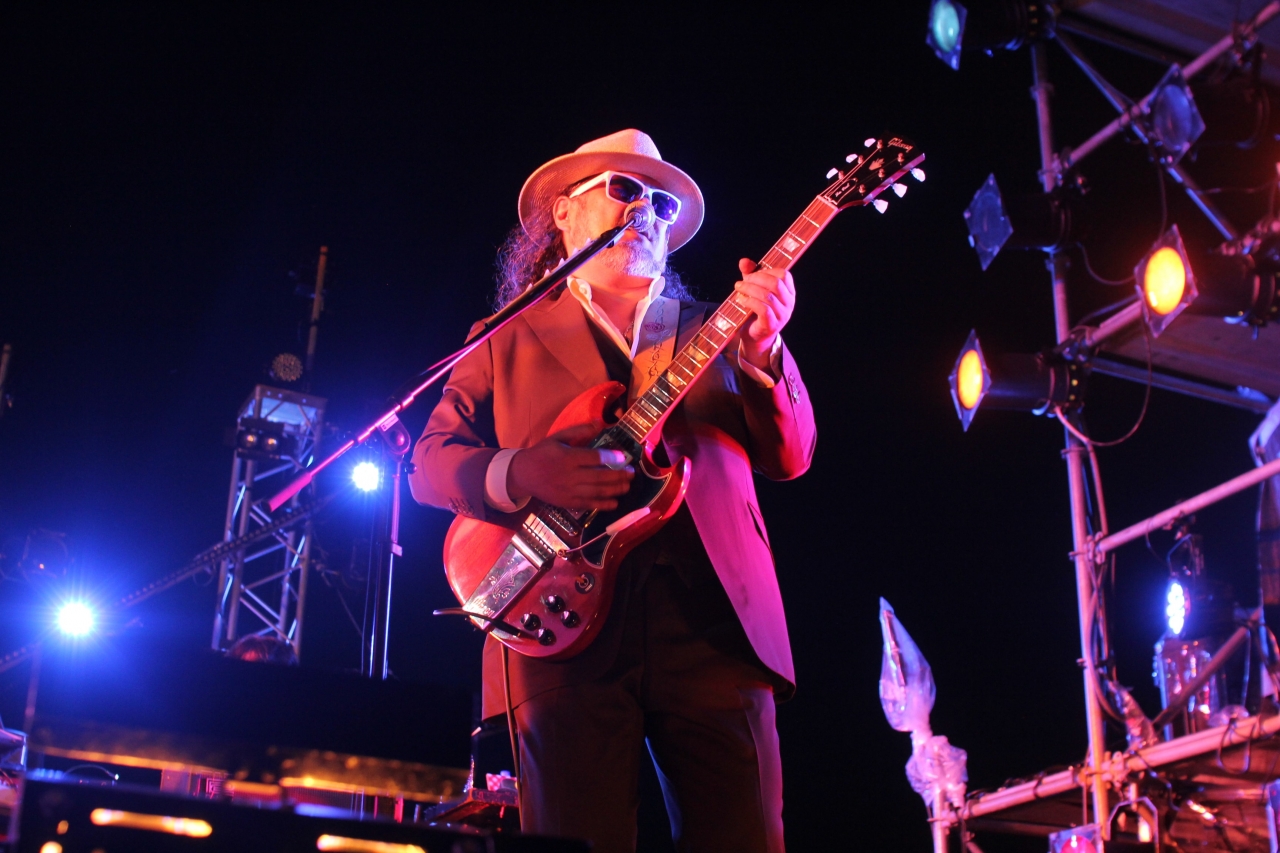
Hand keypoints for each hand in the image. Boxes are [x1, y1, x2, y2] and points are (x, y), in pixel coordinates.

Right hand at [507, 423, 633, 510]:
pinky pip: (588, 504)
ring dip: (615, 490)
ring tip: (627, 486)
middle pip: (599, 477)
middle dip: (618, 476)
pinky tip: (615, 502)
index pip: (593, 458)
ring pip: (596, 492)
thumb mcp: (558, 437)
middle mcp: (569, 476)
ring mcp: (568, 491)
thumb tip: (599, 424)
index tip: (623, 456)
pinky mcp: (567, 503)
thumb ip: (579, 431)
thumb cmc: (542, 453)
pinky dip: (603, 504)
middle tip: (632, 473)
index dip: (611, 457)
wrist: (523, 474)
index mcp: (567, 457)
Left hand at [733, 258, 794, 368]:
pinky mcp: (772, 325)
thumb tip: (743, 261)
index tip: (750, 275)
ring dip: (749, 290)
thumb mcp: (753, 289)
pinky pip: (763, 309)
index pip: (784, 275)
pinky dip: (750, 302)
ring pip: (768, 296)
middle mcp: (789, 303)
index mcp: (788, 292)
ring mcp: (782, 315)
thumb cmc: (755, 310)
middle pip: (776, 283)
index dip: (766, 271)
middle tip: (740, 282)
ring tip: (738, 289)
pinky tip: (741, 300)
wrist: (754, 336)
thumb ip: (750, 274)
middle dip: (756, 279)